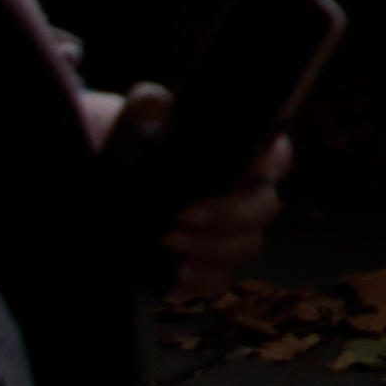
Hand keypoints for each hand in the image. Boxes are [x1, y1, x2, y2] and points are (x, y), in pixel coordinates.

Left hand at [109, 82, 288, 301]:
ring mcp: (228, 234)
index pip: (278, 156)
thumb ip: (150, 106)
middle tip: (185, 214)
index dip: (272, 163)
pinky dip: (202, 279)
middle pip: (266, 209)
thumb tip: (155, 105)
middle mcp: (246, 194)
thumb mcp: (140, 119)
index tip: (252, 168)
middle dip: (230, 215)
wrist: (106, 182)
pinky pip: (219, 280)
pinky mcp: (206, 265)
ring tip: (170, 242)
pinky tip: (177, 272)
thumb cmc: (137, 145)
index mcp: (244, 154)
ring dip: (213, 248)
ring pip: (247, 247)